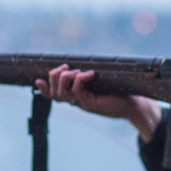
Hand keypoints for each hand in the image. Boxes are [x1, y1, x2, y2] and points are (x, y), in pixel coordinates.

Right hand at [34, 65, 162, 141]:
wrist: (133, 103)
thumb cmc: (118, 90)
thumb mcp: (100, 81)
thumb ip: (88, 76)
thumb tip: (80, 65)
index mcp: (76, 96)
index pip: (54, 96)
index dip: (44, 90)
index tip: (37, 80)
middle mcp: (77, 102)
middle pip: (55, 93)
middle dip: (55, 77)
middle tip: (66, 67)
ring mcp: (83, 104)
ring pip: (63, 93)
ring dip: (66, 78)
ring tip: (75, 70)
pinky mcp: (90, 105)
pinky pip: (78, 91)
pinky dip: (80, 80)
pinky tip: (89, 74)